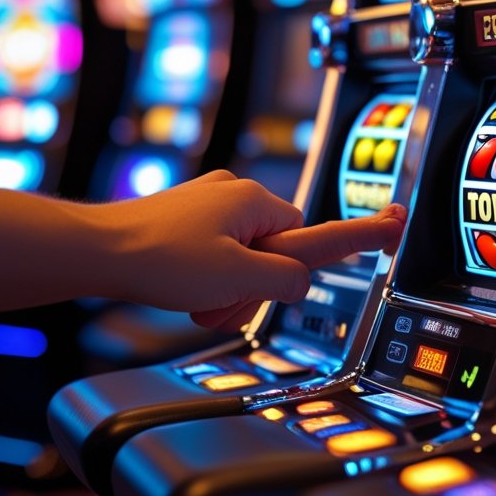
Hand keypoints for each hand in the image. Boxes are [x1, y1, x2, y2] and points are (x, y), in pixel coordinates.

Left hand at [93, 170, 405, 328]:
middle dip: (254, 286)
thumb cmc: (161, 259)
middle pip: (276, 254)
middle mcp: (238, 195)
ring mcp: (210, 204)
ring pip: (244, 259)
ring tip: (193, 297)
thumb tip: (297, 280)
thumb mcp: (237, 279)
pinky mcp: (187, 217)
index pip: (319, 228)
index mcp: (258, 203)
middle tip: (220, 300)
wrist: (98, 251)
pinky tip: (181, 287)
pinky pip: (217, 255)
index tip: (397, 220)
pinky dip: (206, 279)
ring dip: (226, 288)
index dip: (362, 233)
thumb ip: (284, 281)